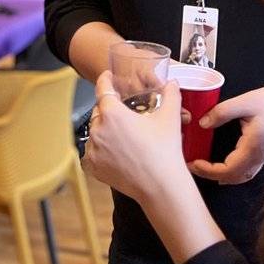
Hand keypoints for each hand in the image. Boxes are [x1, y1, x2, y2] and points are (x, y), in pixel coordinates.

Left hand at [84, 73, 229, 263]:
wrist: (161, 186)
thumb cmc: (164, 152)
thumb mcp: (170, 118)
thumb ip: (171, 94)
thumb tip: (172, 83)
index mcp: (112, 113)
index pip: (102, 88)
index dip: (105, 80)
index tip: (107, 76)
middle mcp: (98, 130)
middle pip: (99, 111)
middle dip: (109, 109)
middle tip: (124, 113)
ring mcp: (93, 150)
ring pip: (95, 132)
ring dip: (104, 130)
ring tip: (122, 135)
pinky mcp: (93, 167)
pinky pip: (91, 152)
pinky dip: (99, 150)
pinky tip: (113, 151)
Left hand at [186, 84, 263, 183]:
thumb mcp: (246, 102)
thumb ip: (222, 112)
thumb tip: (202, 124)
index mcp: (252, 147)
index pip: (228, 170)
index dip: (208, 170)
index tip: (192, 162)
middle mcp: (258, 157)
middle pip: (233, 178)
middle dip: (211, 174)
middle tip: (193, 165)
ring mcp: (262, 157)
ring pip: (241, 176)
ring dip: (222, 175)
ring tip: (205, 165)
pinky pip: (247, 170)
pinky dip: (233, 171)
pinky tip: (224, 164)